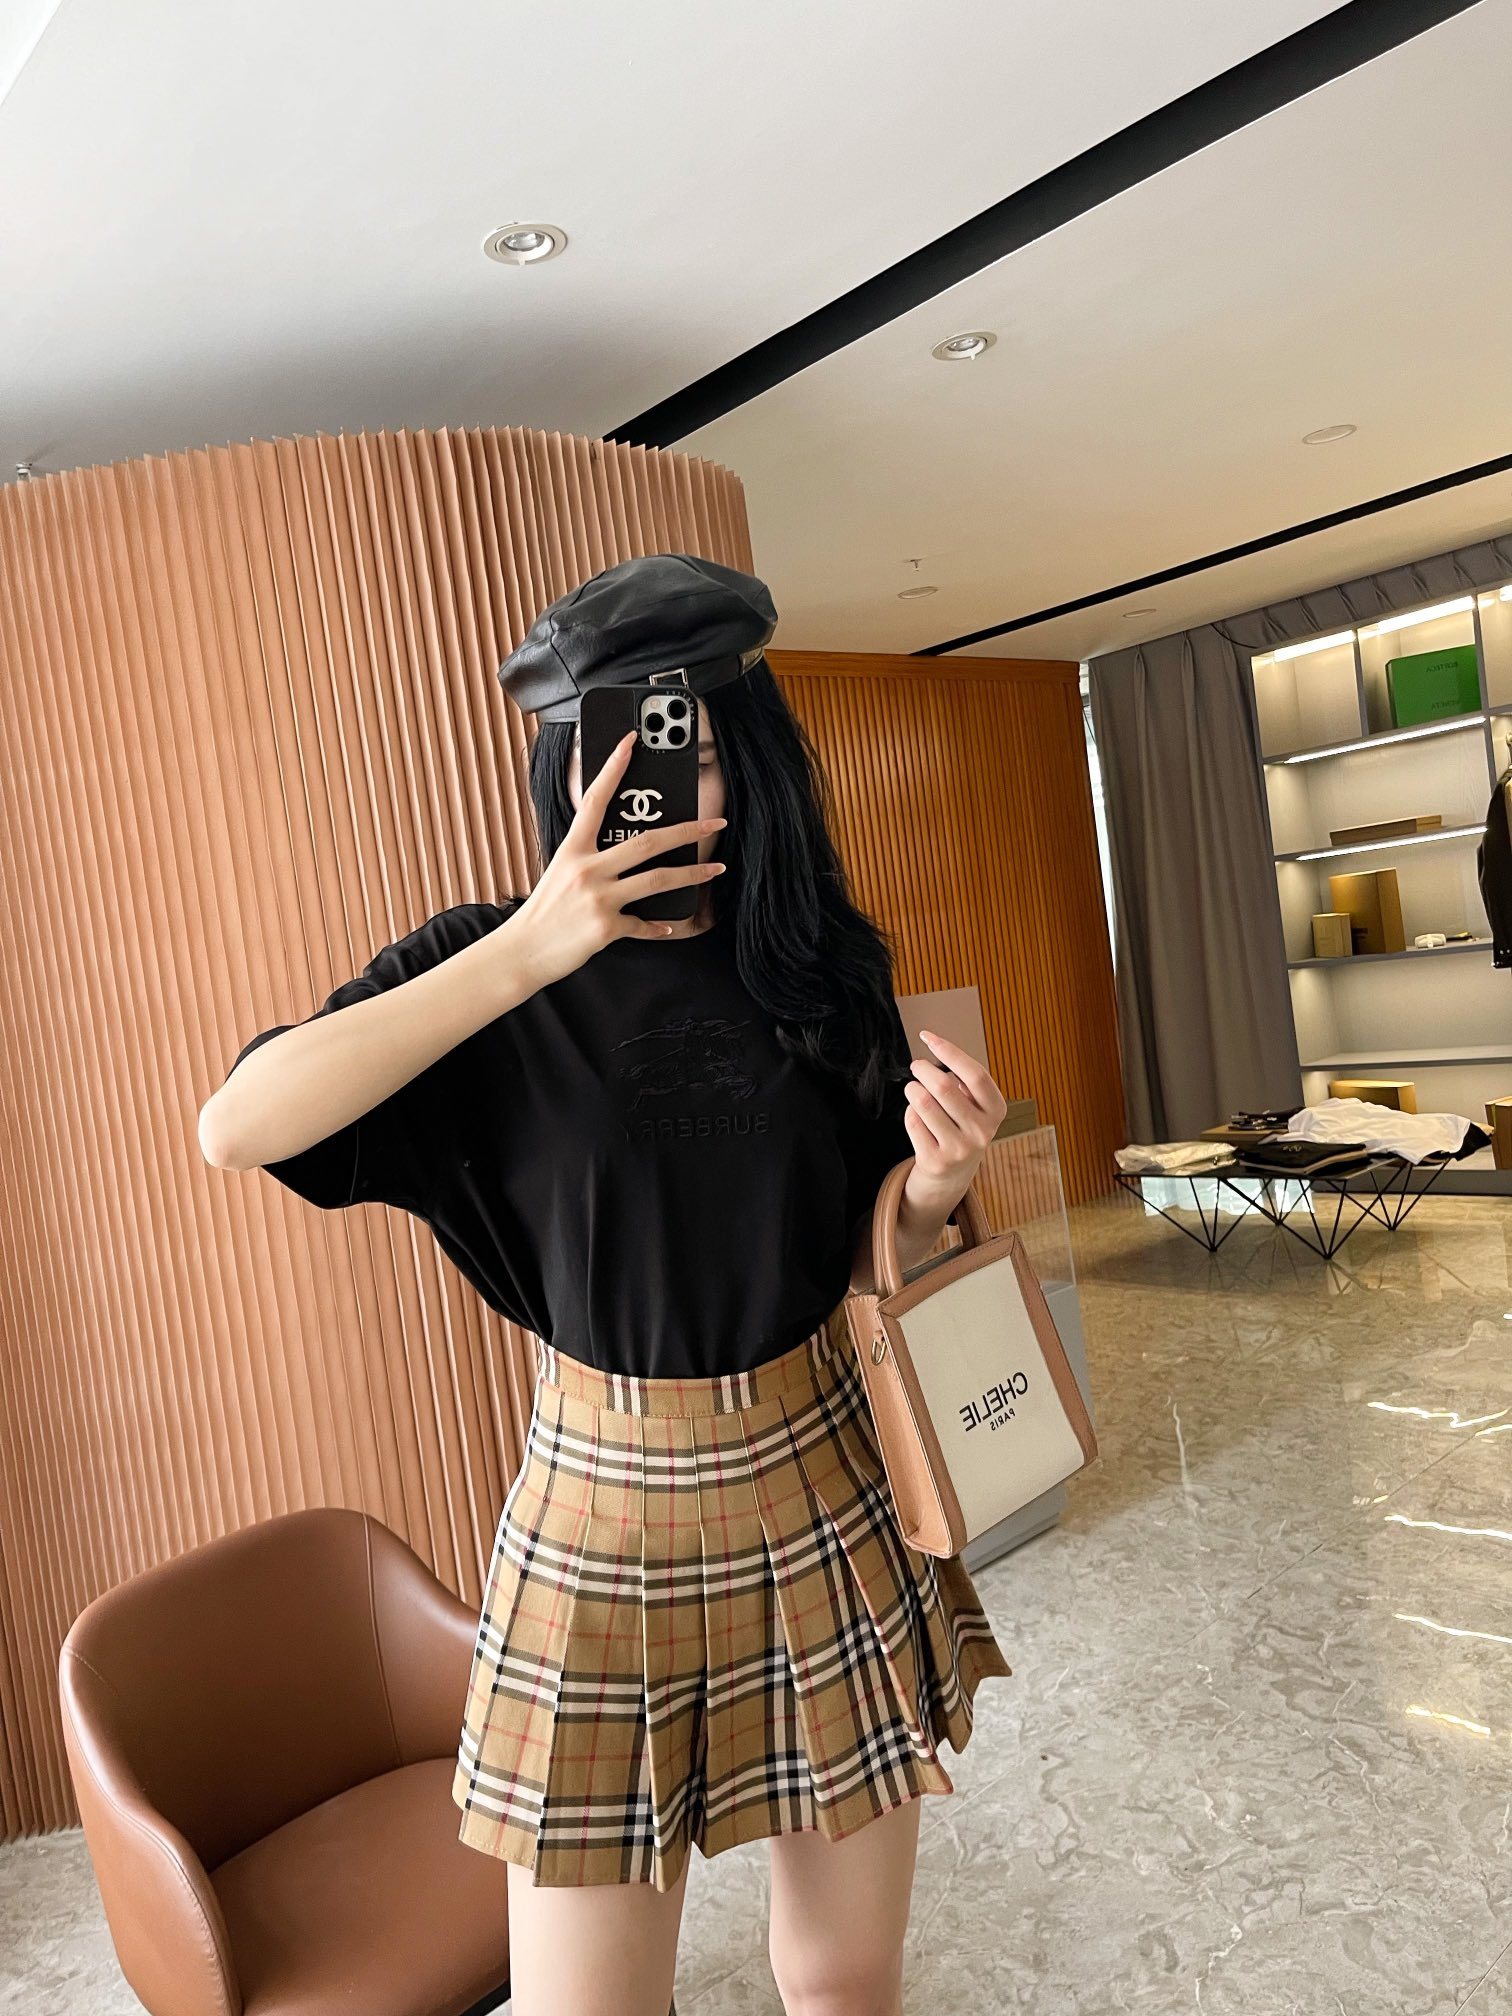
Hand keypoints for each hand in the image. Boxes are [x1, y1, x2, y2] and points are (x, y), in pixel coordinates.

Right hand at [509, 731, 727, 987]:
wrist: (521, 952)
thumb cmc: (543, 912)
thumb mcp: (560, 873)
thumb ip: (590, 860)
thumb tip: (627, 854)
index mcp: (572, 849)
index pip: (595, 799)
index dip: (613, 767)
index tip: (631, 741)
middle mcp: (587, 869)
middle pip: (647, 841)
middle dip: (688, 830)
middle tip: (714, 822)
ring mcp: (599, 898)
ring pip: (658, 880)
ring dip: (693, 874)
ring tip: (716, 868)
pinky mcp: (607, 927)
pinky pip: (643, 924)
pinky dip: (658, 926)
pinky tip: (668, 924)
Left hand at [900, 1028, 1007, 1199]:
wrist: (952, 1175)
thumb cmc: (960, 1126)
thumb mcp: (974, 1105)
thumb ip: (962, 1079)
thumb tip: (934, 1045)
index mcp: (996, 1111)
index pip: (975, 1074)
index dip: (949, 1052)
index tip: (928, 1037)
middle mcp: (982, 1132)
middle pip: (944, 1086)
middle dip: (923, 1069)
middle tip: (916, 1066)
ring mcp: (960, 1149)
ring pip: (924, 1102)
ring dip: (913, 1089)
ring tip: (914, 1089)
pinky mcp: (936, 1161)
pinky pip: (913, 1122)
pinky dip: (909, 1112)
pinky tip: (916, 1115)